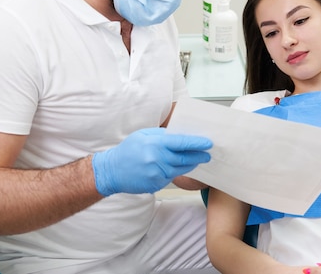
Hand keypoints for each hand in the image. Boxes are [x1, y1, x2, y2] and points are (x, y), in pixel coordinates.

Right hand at [92, 127, 211, 195]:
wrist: (112, 171)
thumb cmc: (128, 150)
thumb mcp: (143, 135)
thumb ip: (162, 135)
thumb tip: (180, 135)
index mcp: (155, 144)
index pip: (182, 143)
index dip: (197, 144)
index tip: (208, 143)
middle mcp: (157, 159)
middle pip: (185, 159)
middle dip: (199, 156)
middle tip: (207, 155)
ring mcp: (157, 174)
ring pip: (180, 170)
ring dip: (190, 165)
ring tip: (196, 160)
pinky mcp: (156, 184)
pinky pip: (170, 178)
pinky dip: (174, 172)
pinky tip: (174, 168)